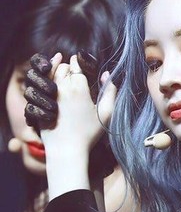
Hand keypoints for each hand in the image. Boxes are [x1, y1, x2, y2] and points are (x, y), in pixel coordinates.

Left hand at [30, 55, 116, 182]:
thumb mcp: (106, 113)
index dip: (78, 63)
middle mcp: (61, 87)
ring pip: (49, 75)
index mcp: (79, 87)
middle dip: (67, 67)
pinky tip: (51, 89)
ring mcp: (47, 95)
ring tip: (62, 78)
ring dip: (55, 74)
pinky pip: (40, 86)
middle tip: (72, 72)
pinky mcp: (39, 103)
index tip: (79, 64)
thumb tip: (107, 74)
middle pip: (61, 67)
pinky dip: (45, 84)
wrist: (67, 149)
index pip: (76, 64)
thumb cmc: (88, 133)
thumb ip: (110, 91)